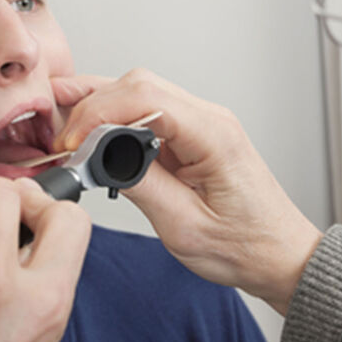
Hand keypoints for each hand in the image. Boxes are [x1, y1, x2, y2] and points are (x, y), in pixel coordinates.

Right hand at [53, 69, 320, 313]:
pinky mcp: (192, 137)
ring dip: (100, 106)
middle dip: (92, 103)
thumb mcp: (184, 227)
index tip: (73, 142)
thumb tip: (99, 158)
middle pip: (139, 84)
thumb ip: (140, 185)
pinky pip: (148, 113)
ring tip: (66, 128)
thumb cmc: (246, 247)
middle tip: (62, 137)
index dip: (99, 112)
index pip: (145, 97)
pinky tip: (93, 134)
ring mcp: (202, 124)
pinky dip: (115, 119)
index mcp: (214, 135)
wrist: (279, 256)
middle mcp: (210, 119)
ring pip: (140, 92)